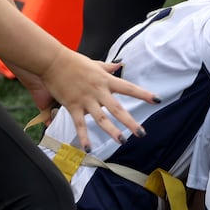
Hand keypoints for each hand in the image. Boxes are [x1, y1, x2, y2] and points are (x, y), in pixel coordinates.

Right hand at [35, 53, 158, 150]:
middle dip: (130, 121)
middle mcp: (98, 91)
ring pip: (101, 118)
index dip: (144, 94)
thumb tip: (120, 65)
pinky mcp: (73, 106)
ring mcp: (85, 100)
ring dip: (111, 130)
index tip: (157, 100)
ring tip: (122, 141)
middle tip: (141, 133)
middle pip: (117, 108)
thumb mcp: (95, 63)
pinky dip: (84, 137)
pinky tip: (88, 148)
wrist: (52, 61)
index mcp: (105, 80)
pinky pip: (80, 124)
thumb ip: (108, 67)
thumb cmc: (74, 61)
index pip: (129, 88)